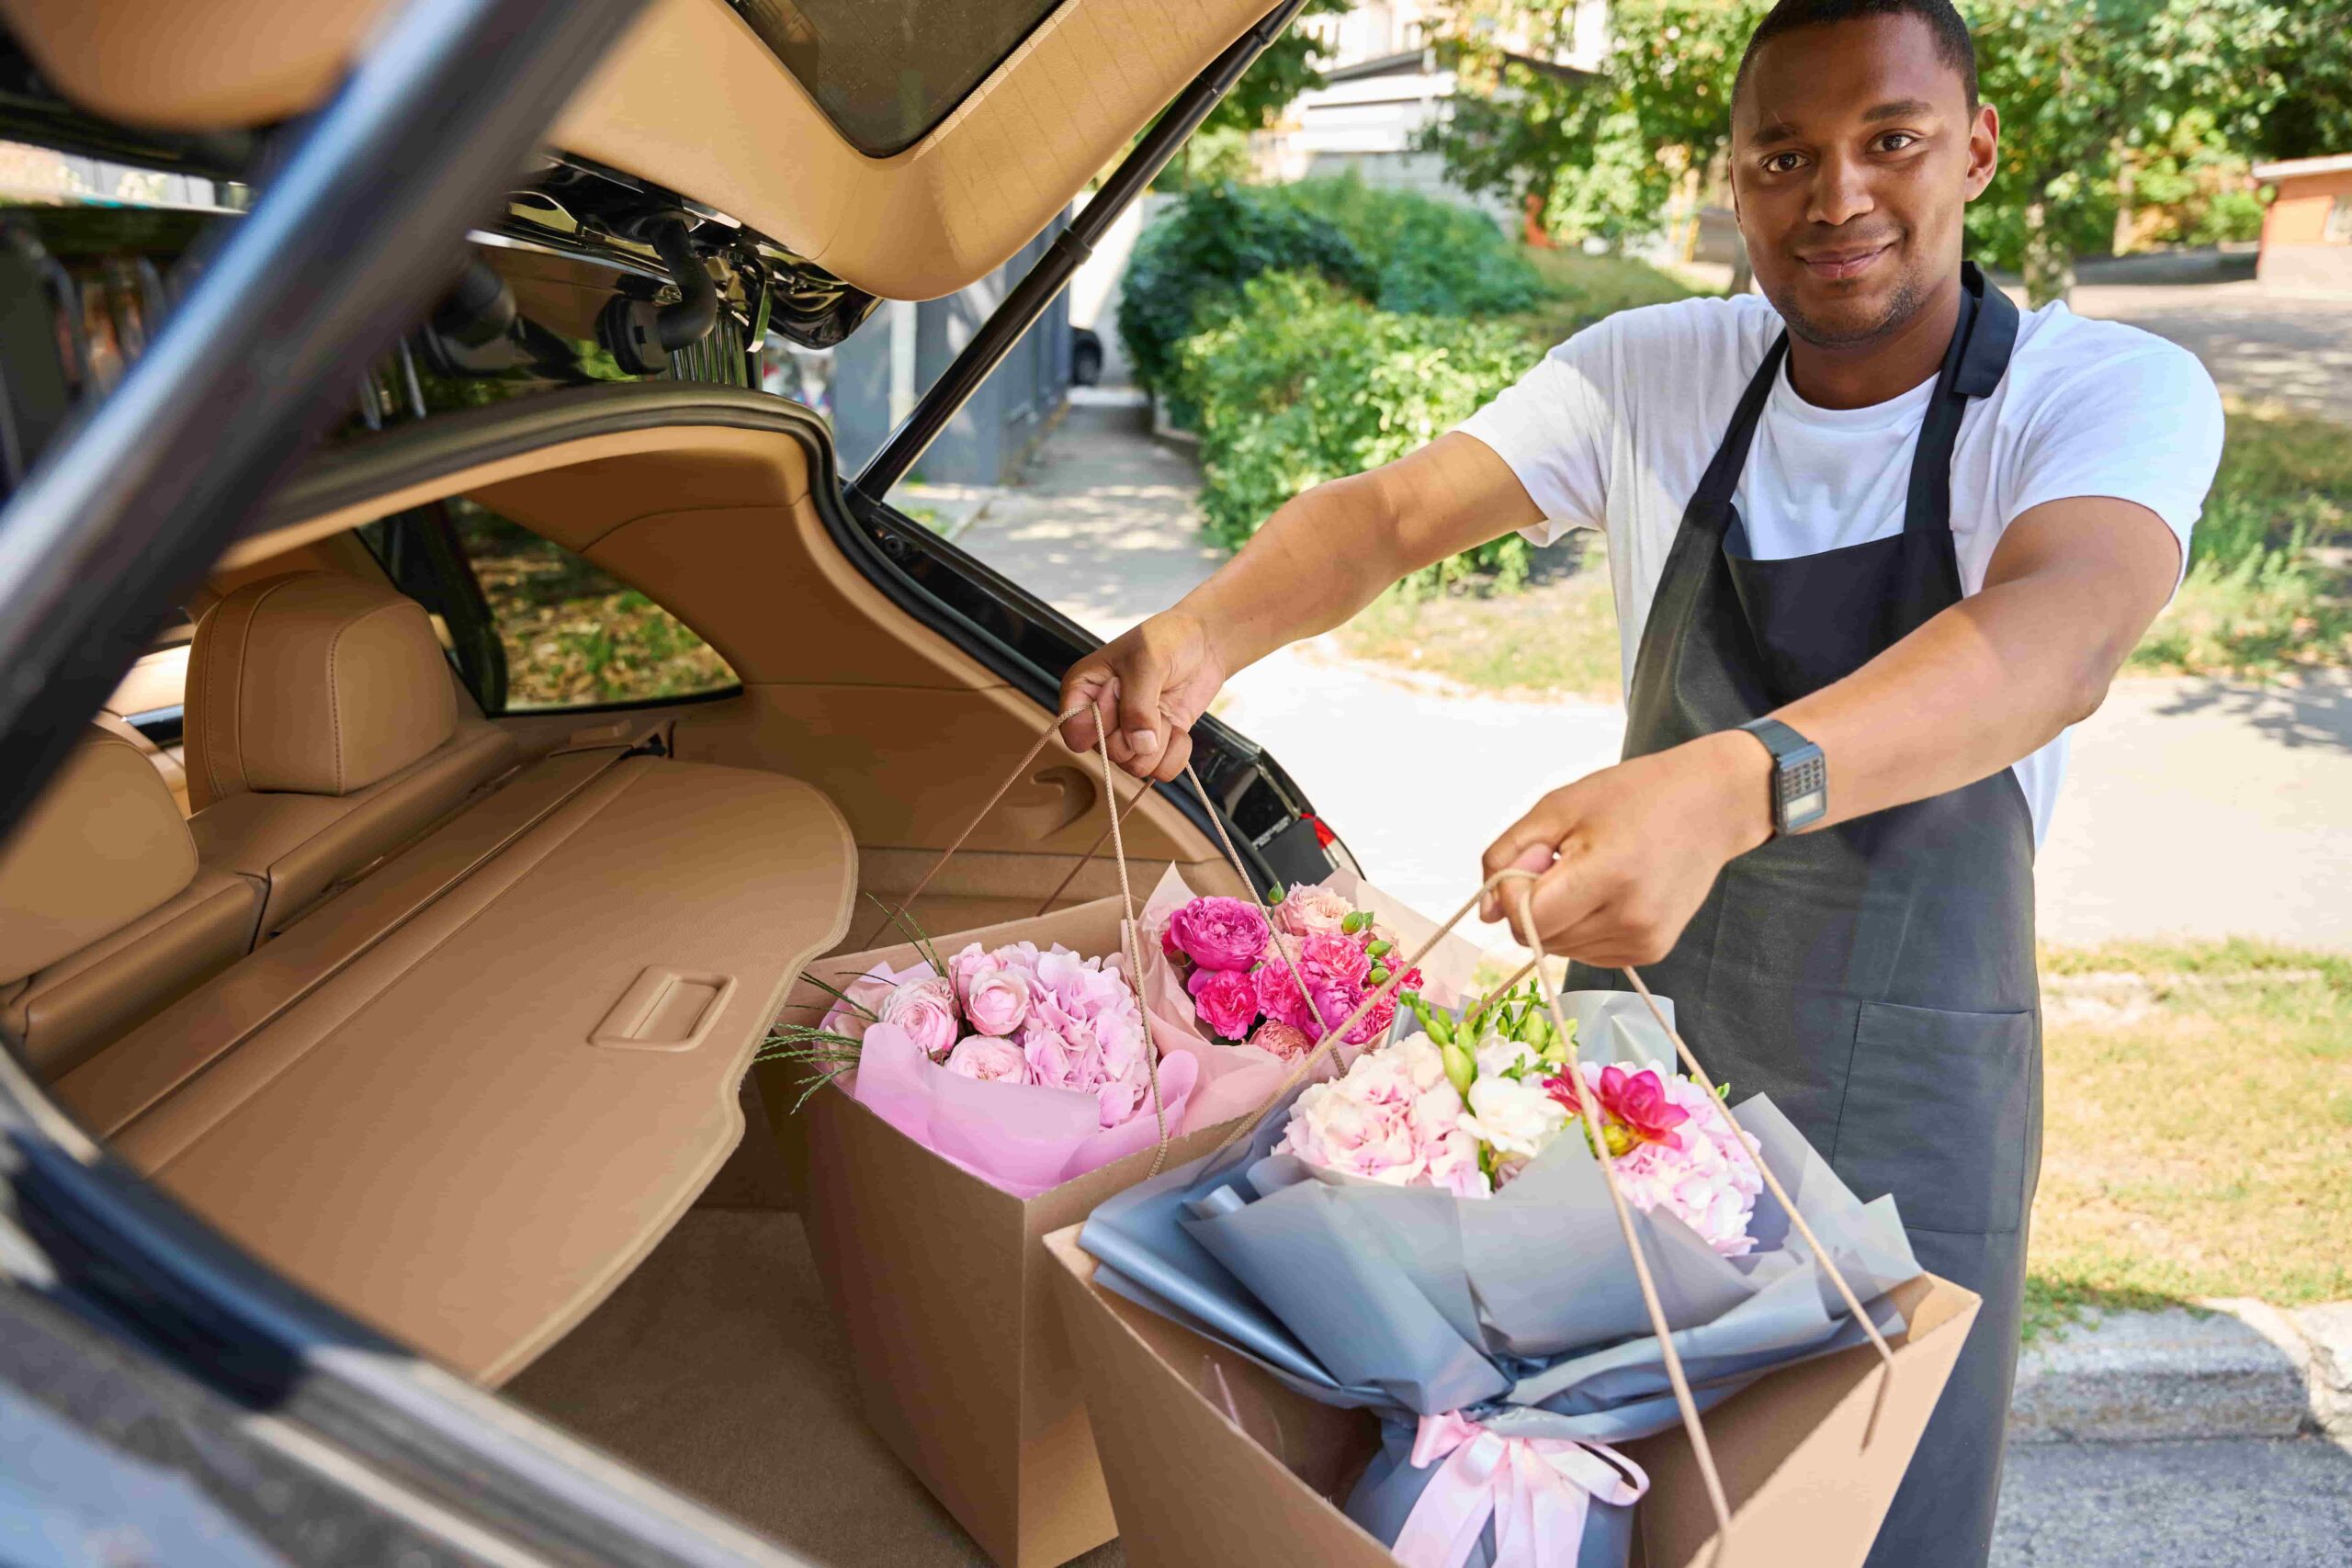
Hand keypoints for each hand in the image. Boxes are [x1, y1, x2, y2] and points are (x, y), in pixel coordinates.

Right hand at [1058, 609, 1230, 780]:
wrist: (1205, 641)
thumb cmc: (1167, 639)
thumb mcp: (1147, 662)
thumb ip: (1138, 706)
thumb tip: (1141, 747)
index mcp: (1083, 690)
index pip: (1076, 733)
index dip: (1101, 720)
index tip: (1118, 688)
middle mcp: (1101, 717)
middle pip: (1109, 753)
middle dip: (1137, 731)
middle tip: (1150, 697)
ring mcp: (1128, 733)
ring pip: (1135, 767)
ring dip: (1159, 742)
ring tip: (1164, 710)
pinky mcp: (1154, 744)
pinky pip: (1161, 771)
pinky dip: (1176, 753)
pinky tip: (1178, 727)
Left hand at [1478, 732, 1773, 964]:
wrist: (1711, 805)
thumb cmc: (1632, 796)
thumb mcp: (1559, 806)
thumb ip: (1509, 854)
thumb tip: (1486, 912)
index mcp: (1608, 874)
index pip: (1526, 918)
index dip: (1513, 891)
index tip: (1536, 856)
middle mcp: (1630, 918)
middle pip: (1539, 937)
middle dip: (1534, 902)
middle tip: (1567, 858)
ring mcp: (1644, 941)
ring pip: (1559, 948)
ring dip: (1558, 916)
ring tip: (1593, 871)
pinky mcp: (1651, 952)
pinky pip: (1587, 951)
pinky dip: (1582, 926)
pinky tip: (1608, 891)